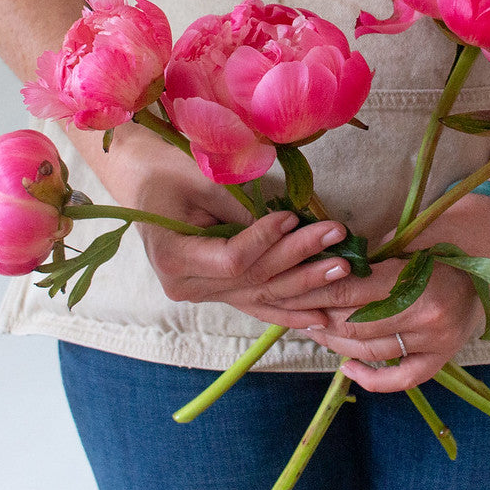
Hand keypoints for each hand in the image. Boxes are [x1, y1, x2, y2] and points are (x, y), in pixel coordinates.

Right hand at [75, 124, 352, 328]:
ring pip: (262, 296)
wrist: (147, 184)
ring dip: (306, 285)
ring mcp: (204, 296)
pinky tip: (322, 317)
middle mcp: (187, 287)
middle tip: (336, 236)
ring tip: (342, 267)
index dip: (265, 241)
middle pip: (254, 280)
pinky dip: (291, 311)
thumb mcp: (200, 182)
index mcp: (173, 259)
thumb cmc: (171, 173)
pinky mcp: (219, 294)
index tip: (292, 216)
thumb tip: (287, 225)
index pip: (232, 260)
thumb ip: (239, 209)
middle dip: (299, 258)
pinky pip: (259, 306)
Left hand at [303, 191, 489, 390]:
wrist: (485, 251)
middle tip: (297, 311)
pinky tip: (346, 369)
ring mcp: (436, 341)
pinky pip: (400, 379)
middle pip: (355, 325)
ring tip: (315, 330)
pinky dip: (370, 379)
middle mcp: (426, 316)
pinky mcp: (442, 357)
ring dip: (336, 343)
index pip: (349, 293)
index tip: (293, 288)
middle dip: (321, 318)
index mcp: (414, 280)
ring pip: (371, 350)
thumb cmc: (438, 237)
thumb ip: (367, 261)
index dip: (317, 292)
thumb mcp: (402, 238)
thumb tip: (319, 273)